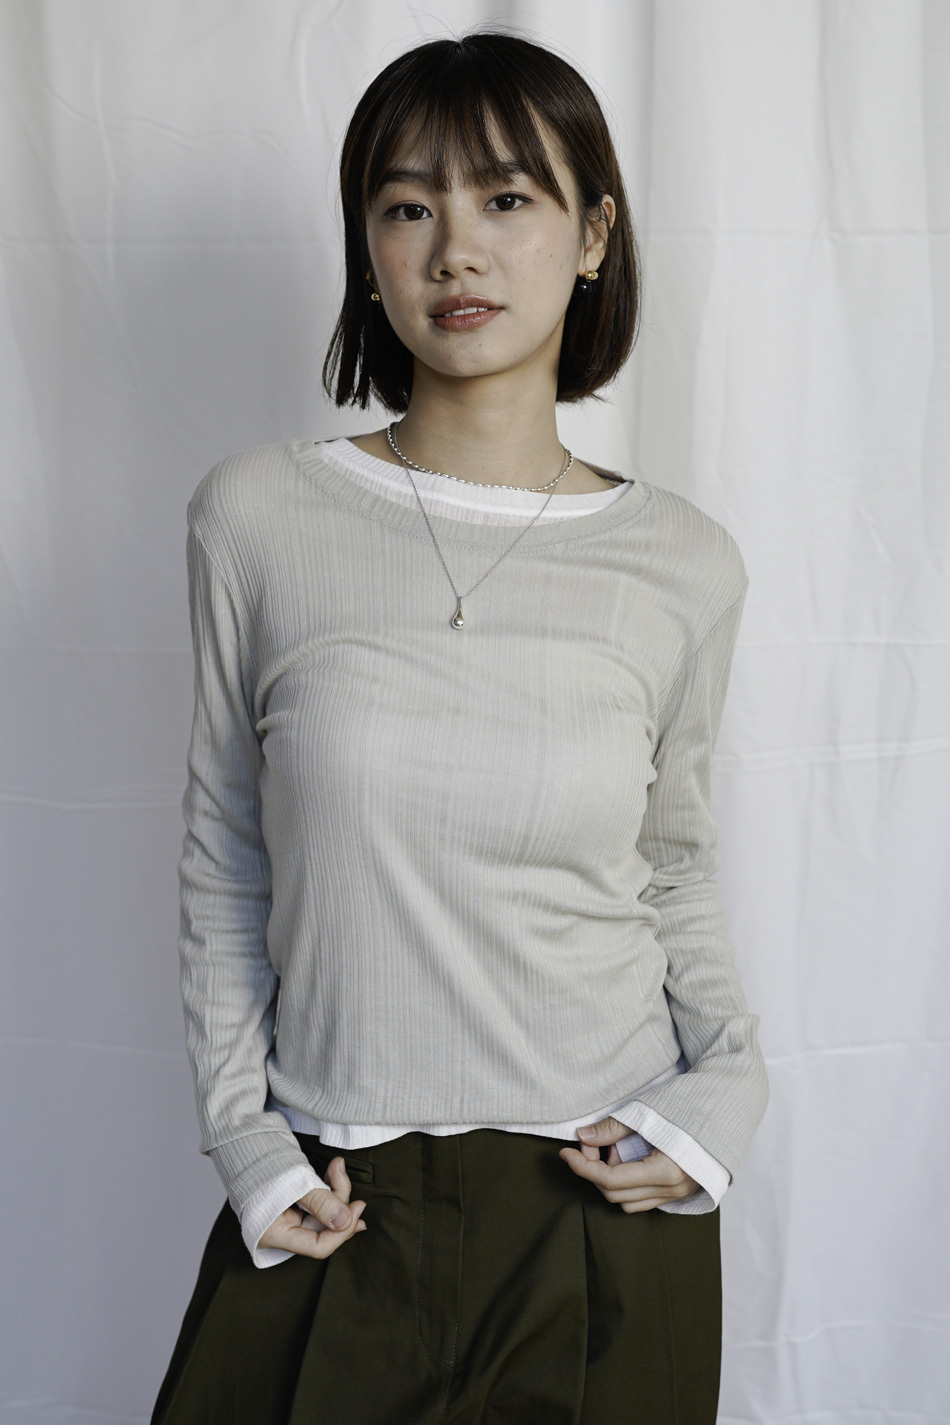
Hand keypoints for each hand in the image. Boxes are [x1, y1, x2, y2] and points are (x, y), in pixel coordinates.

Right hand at [258, 1155, 367, 1257]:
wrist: (240, 1138)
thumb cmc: (259, 1160)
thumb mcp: (293, 1181)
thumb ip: (320, 1203)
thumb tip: (346, 1222)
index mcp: (275, 1234)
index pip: (317, 1246)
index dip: (341, 1231)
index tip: (357, 1208)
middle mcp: (281, 1230)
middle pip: (323, 1228)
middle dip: (340, 1204)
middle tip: (343, 1176)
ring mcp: (287, 1215)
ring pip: (323, 1213)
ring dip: (336, 1190)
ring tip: (337, 1166)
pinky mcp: (292, 1201)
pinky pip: (318, 1202)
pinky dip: (328, 1187)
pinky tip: (335, 1172)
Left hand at [559, 1115, 700, 1211]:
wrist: (726, 1104)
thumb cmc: (690, 1103)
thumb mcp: (647, 1112)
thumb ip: (613, 1128)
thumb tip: (582, 1136)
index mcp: (665, 1171)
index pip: (610, 1180)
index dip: (582, 1167)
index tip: (565, 1152)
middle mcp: (672, 1189)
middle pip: (616, 1194)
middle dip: (594, 1171)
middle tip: (589, 1143)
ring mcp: (679, 1193)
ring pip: (628, 1201)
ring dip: (610, 1179)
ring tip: (612, 1150)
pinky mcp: (681, 1190)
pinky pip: (644, 1198)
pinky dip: (626, 1183)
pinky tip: (626, 1158)